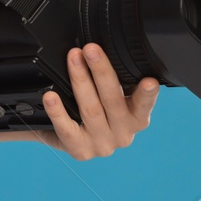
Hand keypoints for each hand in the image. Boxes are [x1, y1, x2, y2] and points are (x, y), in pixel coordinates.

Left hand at [32, 43, 159, 159]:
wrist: (71, 140)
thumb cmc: (96, 113)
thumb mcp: (110, 99)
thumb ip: (113, 82)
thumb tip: (101, 49)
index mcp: (135, 119)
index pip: (143, 105)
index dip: (147, 94)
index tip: (149, 81)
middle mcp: (122, 134)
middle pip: (112, 100)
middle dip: (101, 71)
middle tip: (91, 49)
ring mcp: (101, 144)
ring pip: (90, 110)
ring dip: (80, 81)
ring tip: (73, 60)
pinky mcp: (80, 151)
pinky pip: (66, 129)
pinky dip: (58, 112)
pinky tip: (51, 97)